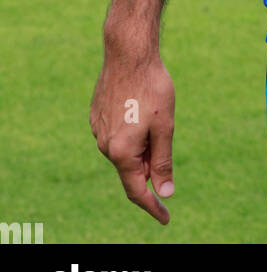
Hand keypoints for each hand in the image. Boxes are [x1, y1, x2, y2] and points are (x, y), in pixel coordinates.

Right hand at [90, 48, 175, 224]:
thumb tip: (164, 192)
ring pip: (124, 150)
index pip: (137, 191)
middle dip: (150, 165)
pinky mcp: (96, 115)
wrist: (128, 53)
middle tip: (165, 134)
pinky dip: (130, 132)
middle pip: (131, 169)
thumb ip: (162, 161)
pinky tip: (139, 108)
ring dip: (141, 146)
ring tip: (154, 115)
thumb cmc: (151, 87)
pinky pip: (116, 134)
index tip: (166, 218)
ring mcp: (98, 130)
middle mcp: (104, 145)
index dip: (153, 206)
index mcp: (121, 152)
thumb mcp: (165, 126)